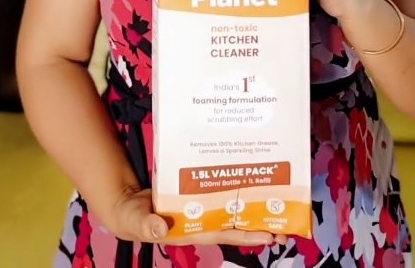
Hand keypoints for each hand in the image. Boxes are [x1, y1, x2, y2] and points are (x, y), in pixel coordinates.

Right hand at [109, 186, 286, 246]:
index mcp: (192, 229)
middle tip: (285, 226)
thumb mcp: (136, 220)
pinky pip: (220, 190)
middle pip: (235, 223)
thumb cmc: (133, 215)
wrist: (128, 202)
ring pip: (232, 207)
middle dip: (259, 226)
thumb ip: (148, 224)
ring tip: (279, 202)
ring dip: (253, 207)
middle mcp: (202, 218)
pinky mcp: (197, 192)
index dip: (245, 235)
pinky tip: (250, 177)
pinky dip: (235, 187)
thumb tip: (160, 228)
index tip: (268, 236)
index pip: (224, 233)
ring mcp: (202, 205)